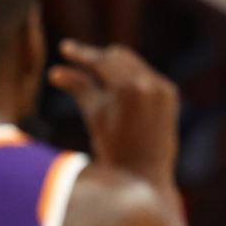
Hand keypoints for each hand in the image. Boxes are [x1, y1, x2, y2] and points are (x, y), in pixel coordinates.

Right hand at [48, 40, 180, 188]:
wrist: (145, 177)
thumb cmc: (113, 152)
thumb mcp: (94, 116)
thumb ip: (78, 88)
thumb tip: (55, 72)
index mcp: (128, 88)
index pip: (101, 61)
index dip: (80, 54)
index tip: (64, 48)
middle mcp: (150, 83)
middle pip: (117, 57)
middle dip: (96, 58)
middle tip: (75, 57)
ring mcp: (163, 88)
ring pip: (132, 63)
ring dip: (113, 64)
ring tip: (93, 68)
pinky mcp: (170, 95)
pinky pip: (146, 75)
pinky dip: (130, 76)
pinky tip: (116, 81)